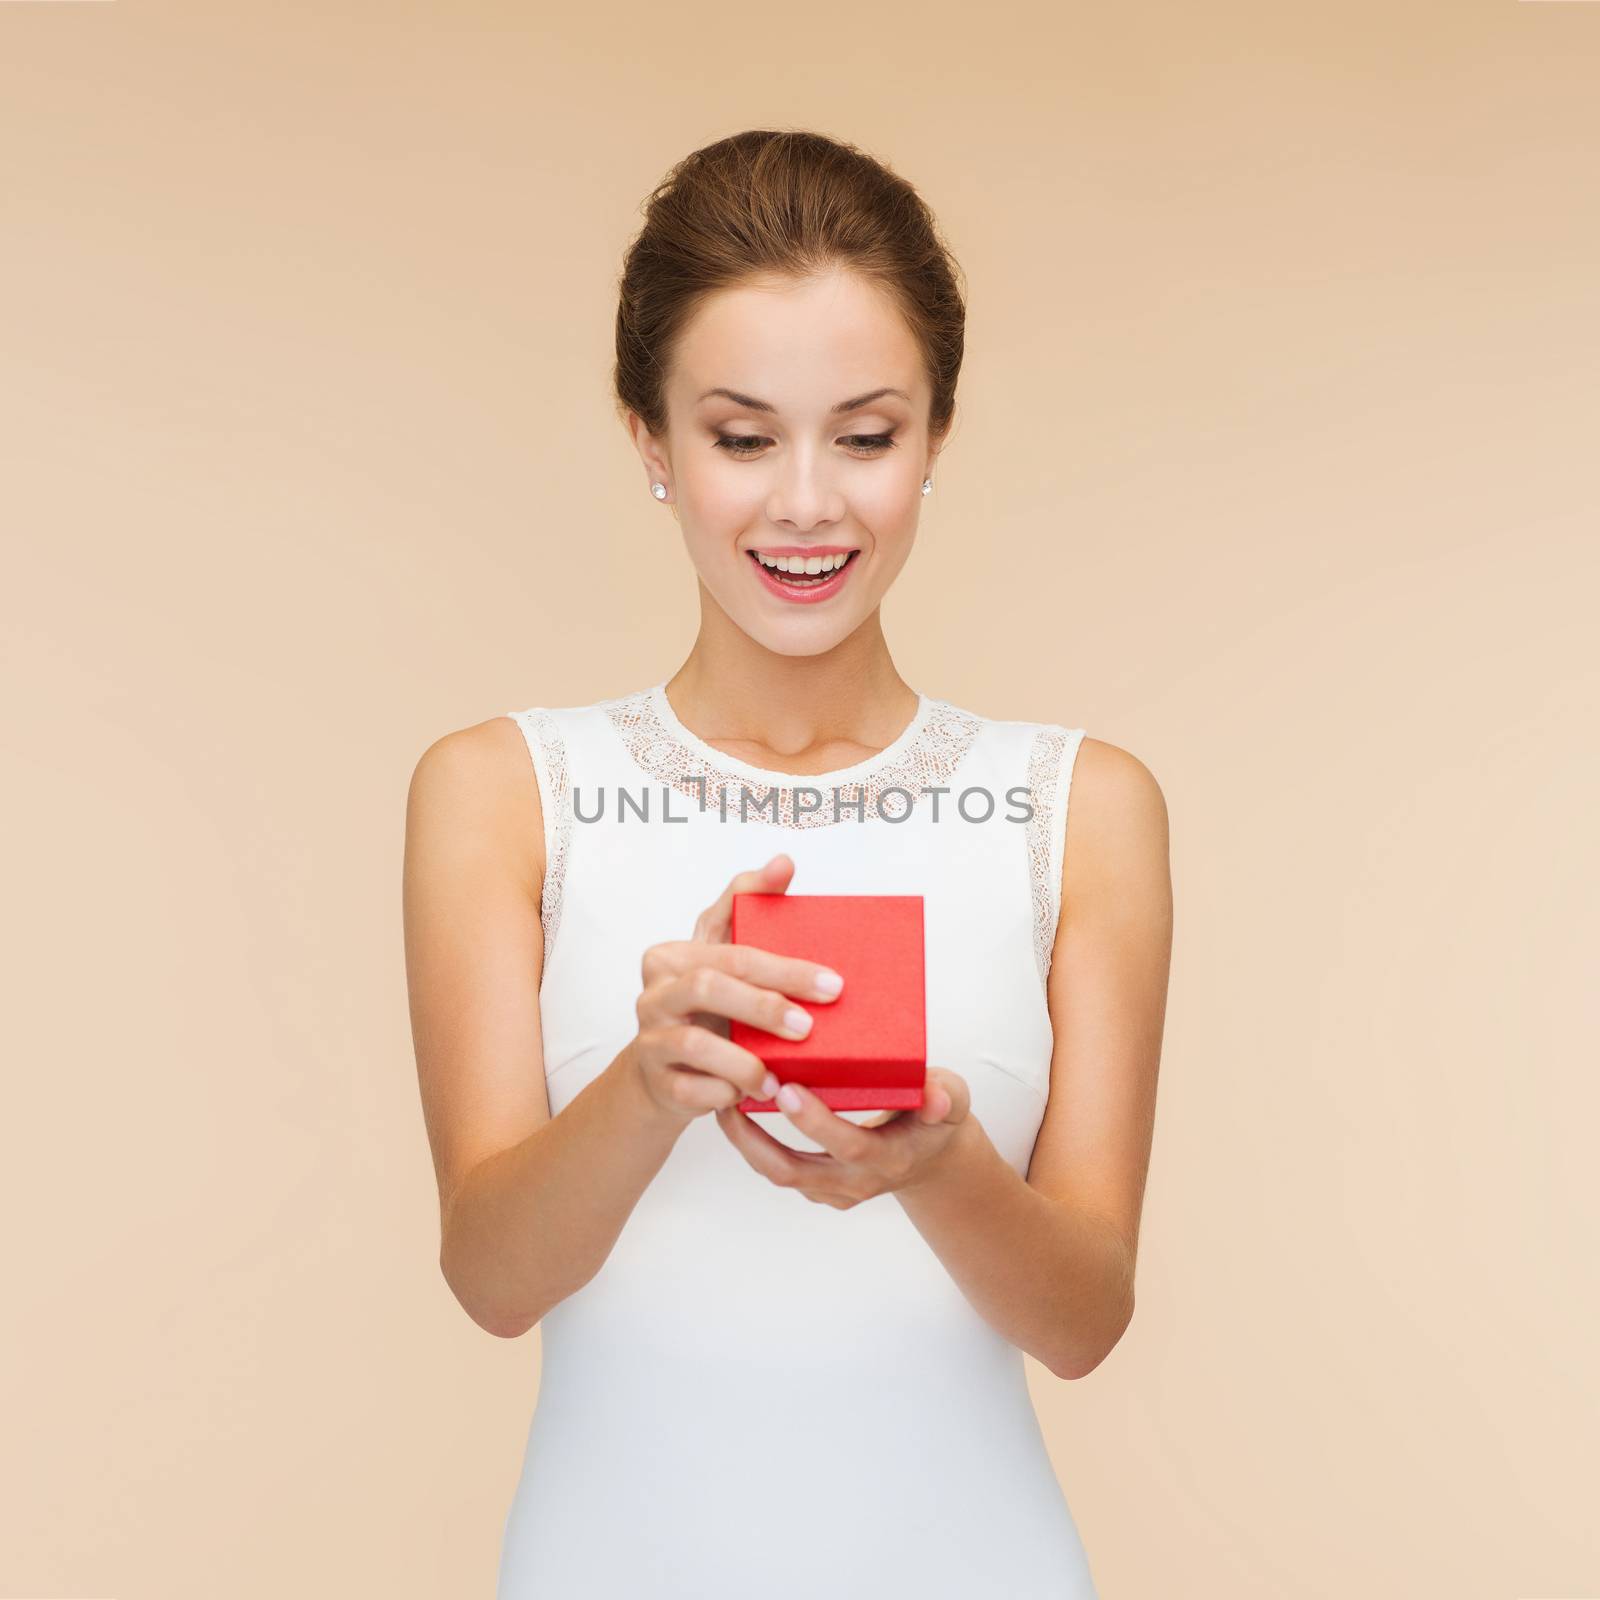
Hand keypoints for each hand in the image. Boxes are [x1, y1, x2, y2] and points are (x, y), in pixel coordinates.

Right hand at [621, 853, 845, 1126]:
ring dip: (744, 1061)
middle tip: (808, 1027)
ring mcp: (650, 1039)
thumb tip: (784, 861)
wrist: (665, 1074)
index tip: (832, 983)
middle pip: (709, 987)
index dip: (785, 967)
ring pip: (693, 1043)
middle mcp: (656, 993)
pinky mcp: (655, 1082)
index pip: (734, 952)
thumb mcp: (724, 954)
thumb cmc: (707, 1008)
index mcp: (674, 955)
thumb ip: (749, 904)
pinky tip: (751, 1097)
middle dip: (763, 1006)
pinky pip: (690, 1090)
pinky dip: (723, 1094)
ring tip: (780, 1078)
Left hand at [715, 1066, 971, 1207]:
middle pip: (794, 1170)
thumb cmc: (935, 1120)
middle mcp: (856, 1182)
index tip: (787, 1088)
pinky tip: (734, 1106)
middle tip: (733, 1094)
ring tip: (721, 1098)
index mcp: (889, 1159)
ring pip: (777, 1172)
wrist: (930, 1158)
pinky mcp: (816, 1187)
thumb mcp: (953, 1103)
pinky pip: (776, 1168)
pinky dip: (750, 1142)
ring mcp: (832, 1190)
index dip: (816, 1121)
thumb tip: (936, 1096)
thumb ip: (947, 1096)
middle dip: (756, 1137)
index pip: (848, 1145)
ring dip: (744, 1140)